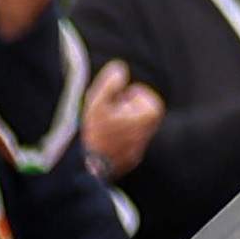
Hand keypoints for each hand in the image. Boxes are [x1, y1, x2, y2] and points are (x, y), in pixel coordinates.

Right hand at [78, 65, 168, 179]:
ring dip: (114, 125)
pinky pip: (122, 142)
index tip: (111, 108)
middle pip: (134, 109)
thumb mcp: (98, 103)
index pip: (139, 93)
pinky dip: (112, 140)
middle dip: (119, 110)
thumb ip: (109, 83)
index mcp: (151, 114)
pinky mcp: (130, 160)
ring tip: (100, 132)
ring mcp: (140, 147)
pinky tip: (99, 145)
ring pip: (127, 126)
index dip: (121, 97)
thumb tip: (120, 68)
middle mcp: (150, 131)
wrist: (88, 170)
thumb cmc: (93, 134)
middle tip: (104, 119)